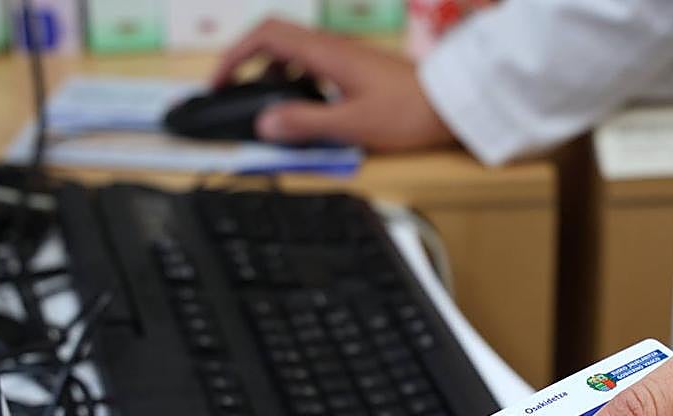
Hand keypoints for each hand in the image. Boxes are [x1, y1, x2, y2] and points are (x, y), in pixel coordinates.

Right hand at [211, 18, 455, 150]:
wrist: (452, 103)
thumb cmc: (408, 112)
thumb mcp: (353, 124)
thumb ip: (307, 123)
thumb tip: (265, 122)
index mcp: (325, 53)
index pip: (265, 35)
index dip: (234, 54)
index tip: (220, 81)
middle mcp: (332, 47)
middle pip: (275, 39)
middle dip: (248, 62)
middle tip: (236, 92)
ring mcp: (345, 56)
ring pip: (295, 54)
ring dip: (274, 75)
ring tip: (270, 107)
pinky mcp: (357, 68)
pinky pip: (315, 66)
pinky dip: (299, 82)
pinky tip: (306, 109)